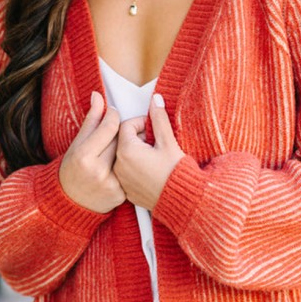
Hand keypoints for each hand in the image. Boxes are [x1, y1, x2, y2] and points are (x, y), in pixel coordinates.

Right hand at [59, 92, 126, 212]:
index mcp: (83, 156)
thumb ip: (91, 120)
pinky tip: (127, 164)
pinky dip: (130, 166)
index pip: (110, 127)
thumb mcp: (77, 143)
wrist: (70, 202)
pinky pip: (130, 173)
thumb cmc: (72, 169)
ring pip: (128, 156)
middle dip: (122, 132)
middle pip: (121, 141)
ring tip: (125, 145)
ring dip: (130, 148)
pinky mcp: (120, 196)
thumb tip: (98, 95)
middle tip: (120, 129)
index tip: (113, 113)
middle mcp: (97, 171)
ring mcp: (110, 185)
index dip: (114, 115)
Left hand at [113, 93, 185, 211]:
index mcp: (127, 151)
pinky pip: (127, 172)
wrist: (181, 201)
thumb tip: (155, 100)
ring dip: (137, 152)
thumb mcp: (168, 142)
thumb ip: (159, 119)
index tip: (153, 127)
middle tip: (156, 142)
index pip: (126, 125)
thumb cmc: (176, 173)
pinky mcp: (126, 190)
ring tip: (155, 157)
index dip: (141, 123)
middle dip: (139, 137)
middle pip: (124, 141)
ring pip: (125, 156)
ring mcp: (121, 179)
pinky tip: (151, 170)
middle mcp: (119, 165)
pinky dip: (136, 167)